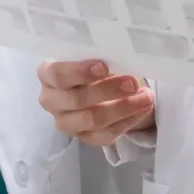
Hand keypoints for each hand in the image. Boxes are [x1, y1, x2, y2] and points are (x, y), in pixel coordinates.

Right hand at [38, 60, 155, 146]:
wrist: (101, 85)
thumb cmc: (94, 65)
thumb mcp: (93, 55)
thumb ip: (98, 55)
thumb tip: (119, 57)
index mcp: (48, 74)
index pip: (57, 74)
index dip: (79, 71)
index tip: (104, 67)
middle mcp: (51, 100)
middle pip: (76, 100)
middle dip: (107, 91)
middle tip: (132, 83)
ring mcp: (66, 122)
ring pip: (92, 120)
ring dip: (122, 108)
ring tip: (145, 97)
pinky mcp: (84, 138)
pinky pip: (105, 135)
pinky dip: (128, 122)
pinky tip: (142, 109)